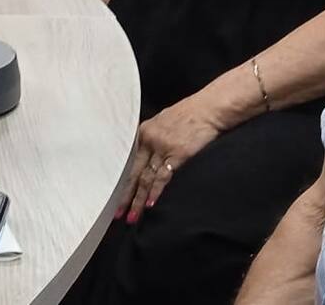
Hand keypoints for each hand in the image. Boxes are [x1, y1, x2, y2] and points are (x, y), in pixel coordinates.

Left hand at [118, 91, 228, 223]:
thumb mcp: (164, 120)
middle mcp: (150, 140)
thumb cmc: (191, 113)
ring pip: (146, 179)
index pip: (128, 160)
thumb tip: (147, 154)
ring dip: (138, 200)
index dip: (120, 179)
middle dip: (125, 195)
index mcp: (144, 131)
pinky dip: (155, 192)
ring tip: (132, 216)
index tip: (114, 194)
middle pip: (133, 172)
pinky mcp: (178, 154)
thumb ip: (153, 136)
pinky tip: (149, 205)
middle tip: (117, 212)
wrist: (210, 108)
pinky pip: (163, 178)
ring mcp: (163, 147)